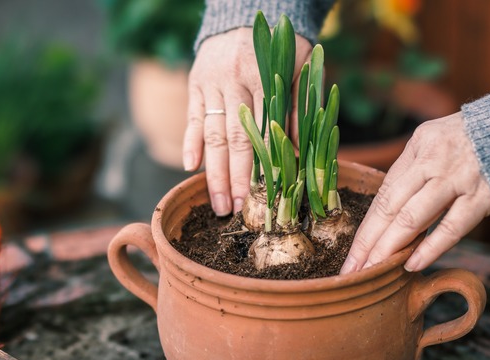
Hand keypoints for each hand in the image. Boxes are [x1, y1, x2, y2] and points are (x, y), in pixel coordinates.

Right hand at [183, 28, 311, 215]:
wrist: (245, 15)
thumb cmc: (281, 46)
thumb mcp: (299, 69)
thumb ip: (298, 107)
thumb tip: (300, 151)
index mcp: (263, 77)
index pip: (264, 132)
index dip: (264, 166)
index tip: (266, 196)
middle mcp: (234, 82)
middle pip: (235, 139)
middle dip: (235, 179)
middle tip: (236, 211)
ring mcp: (211, 84)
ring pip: (212, 134)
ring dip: (213, 172)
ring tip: (217, 202)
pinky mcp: (196, 84)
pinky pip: (192, 118)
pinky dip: (190, 142)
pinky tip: (189, 167)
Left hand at [340, 112, 489, 273]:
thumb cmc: (473, 140)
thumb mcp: (435, 141)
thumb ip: (412, 172)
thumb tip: (388, 214)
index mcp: (418, 148)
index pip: (383, 194)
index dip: (365, 228)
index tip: (350, 255)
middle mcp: (433, 162)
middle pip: (390, 207)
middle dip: (368, 243)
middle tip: (351, 270)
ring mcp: (458, 179)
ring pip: (415, 217)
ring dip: (390, 247)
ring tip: (373, 270)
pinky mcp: (484, 195)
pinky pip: (452, 226)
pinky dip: (431, 247)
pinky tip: (412, 265)